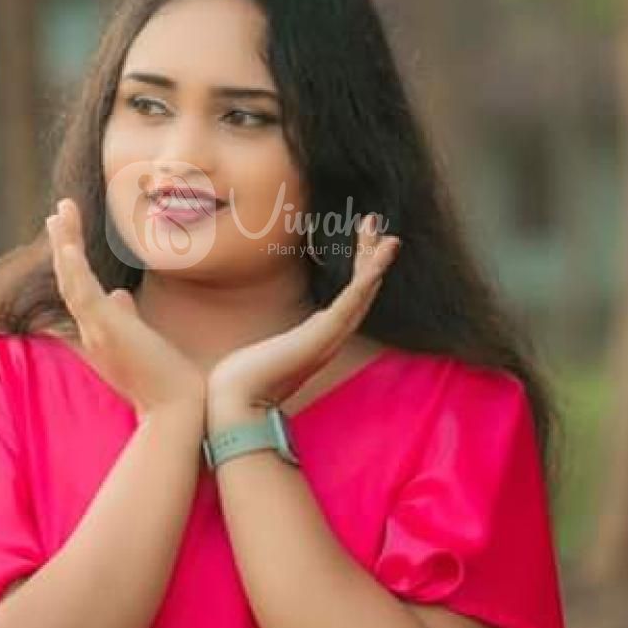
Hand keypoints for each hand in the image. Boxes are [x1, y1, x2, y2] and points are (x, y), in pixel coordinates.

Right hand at [45, 198, 206, 417]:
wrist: (176, 409)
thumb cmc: (166, 380)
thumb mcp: (144, 342)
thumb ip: (128, 317)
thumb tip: (121, 294)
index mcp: (100, 332)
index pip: (80, 290)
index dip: (71, 262)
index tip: (68, 236)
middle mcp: (92, 330)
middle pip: (70, 279)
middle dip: (63, 244)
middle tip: (58, 213)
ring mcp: (96, 329)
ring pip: (71, 280)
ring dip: (64, 244)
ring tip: (59, 212)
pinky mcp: (104, 329)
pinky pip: (81, 291)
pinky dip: (72, 265)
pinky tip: (67, 242)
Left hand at [207, 214, 399, 421]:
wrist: (238, 402)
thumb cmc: (247, 379)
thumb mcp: (276, 350)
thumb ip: (292, 343)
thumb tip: (298, 334)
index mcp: (323, 338)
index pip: (350, 299)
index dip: (361, 271)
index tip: (365, 245)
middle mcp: (333, 337)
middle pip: (362, 292)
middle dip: (371, 257)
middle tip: (375, 225)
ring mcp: (331, 336)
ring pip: (363, 292)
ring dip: (375, 262)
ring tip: (388, 236)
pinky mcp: (324, 333)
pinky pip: (353, 299)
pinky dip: (369, 276)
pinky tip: (379, 258)